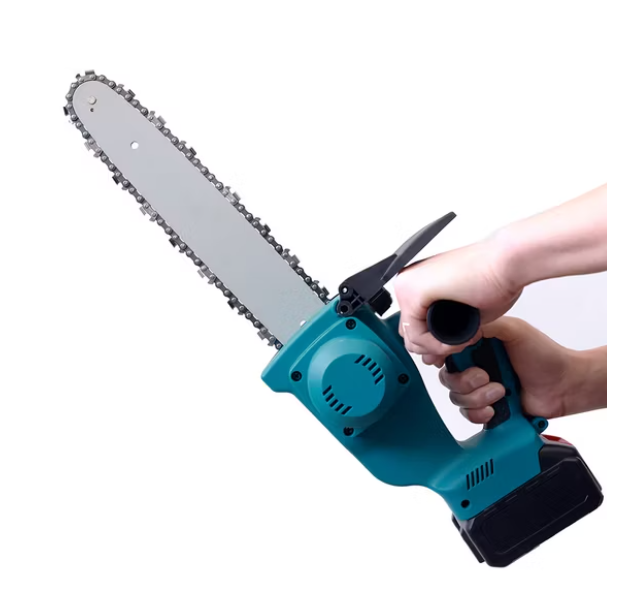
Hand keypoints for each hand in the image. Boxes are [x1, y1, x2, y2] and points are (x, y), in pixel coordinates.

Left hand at [394, 237, 520, 364]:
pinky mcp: (413, 291)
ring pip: (411, 337)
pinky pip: (416, 335)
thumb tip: (431, 356)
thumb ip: (443, 330)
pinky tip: (461, 338)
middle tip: (460, 344)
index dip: (432, 344)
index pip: (411, 326)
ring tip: (465, 339)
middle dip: (434, 347)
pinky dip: (439, 345)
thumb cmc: (494, 278)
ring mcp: (407, 285)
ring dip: (439, 348)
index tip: (455, 345)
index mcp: (417, 282)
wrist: (509, 261)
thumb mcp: (461, 312)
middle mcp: (408, 281)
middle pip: (408, 332)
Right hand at [439, 316, 595, 423]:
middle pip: (447, 378)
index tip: (452, 360)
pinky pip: (468, 415)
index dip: (444, 358)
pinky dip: (479, 413)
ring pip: (456, 398)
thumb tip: (457, 333)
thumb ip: (484, 325)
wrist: (564, 385)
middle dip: (465, 381)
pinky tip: (494, 408)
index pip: (446, 352)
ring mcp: (480, 388)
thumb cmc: (544, 355)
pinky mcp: (487, 407)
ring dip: (477, 397)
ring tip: (500, 391)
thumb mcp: (513, 330)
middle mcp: (475, 366)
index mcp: (476, 345)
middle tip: (486, 376)